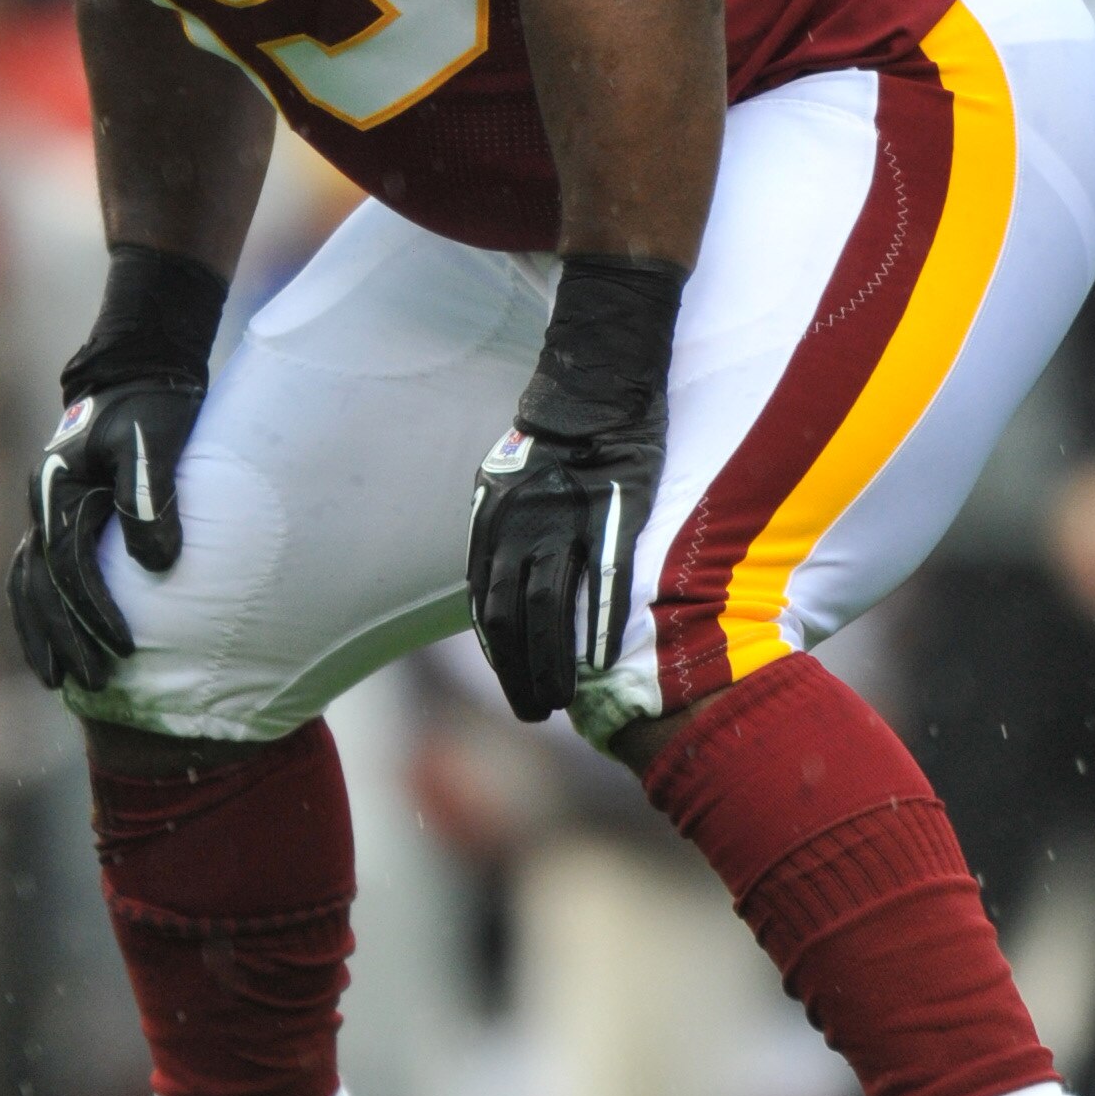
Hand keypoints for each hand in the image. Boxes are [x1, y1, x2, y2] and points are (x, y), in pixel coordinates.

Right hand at [6, 376, 207, 693]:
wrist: (139, 367)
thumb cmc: (151, 403)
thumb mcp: (154, 441)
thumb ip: (151, 498)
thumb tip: (157, 566)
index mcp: (58, 488)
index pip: (70, 568)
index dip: (95, 613)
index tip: (126, 650)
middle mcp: (41, 502)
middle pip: (39, 586)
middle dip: (63, 639)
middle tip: (96, 683)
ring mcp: (44, 508)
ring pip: (26, 585)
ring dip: (40, 633)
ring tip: (58, 681)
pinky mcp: (59, 512)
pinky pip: (36, 574)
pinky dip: (40, 611)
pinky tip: (56, 641)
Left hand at [467, 397, 665, 723]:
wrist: (594, 384)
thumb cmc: (555, 436)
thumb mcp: (508, 482)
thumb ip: (506, 532)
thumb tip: (506, 577)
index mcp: (491, 522)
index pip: (485, 605)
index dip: (498, 652)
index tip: (512, 682)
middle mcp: (516, 527)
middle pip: (508, 618)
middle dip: (517, 673)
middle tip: (533, 711)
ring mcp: (562, 522)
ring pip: (548, 609)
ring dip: (552, 664)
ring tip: (562, 701)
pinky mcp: (609, 514)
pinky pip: (602, 580)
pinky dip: (597, 626)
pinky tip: (598, 662)